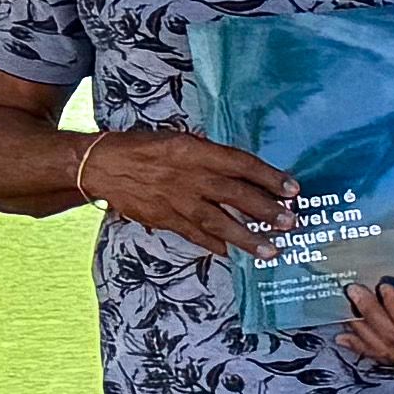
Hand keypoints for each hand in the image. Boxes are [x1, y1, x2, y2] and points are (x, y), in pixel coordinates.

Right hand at [80, 127, 295, 255]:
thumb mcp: (180, 140)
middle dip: (265, 210)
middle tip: (290, 222)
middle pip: (235, 195)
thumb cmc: (144, 148)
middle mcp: (189, 176)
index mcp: (196, 151)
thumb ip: (210, 155)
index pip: (240, 164)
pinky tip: (232, 253)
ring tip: (271, 250)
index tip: (292, 188)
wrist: (100, 165)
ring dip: (247, 237)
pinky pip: (193, 234)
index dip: (269, 177)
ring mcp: (176, 200)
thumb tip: (244, 170)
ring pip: (218, 221)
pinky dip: (213, 245)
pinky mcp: (163, 218)